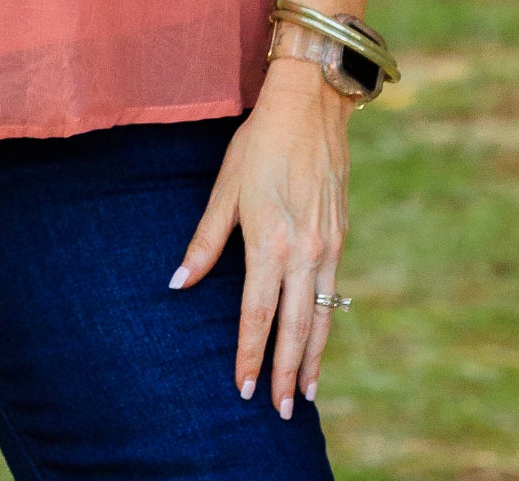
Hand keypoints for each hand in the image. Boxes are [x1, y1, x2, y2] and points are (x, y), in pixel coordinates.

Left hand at [169, 57, 350, 416]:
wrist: (311, 108)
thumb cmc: (259, 143)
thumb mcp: (226, 187)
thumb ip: (205, 240)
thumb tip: (178, 281)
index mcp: (269, 241)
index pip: (256, 313)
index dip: (248, 353)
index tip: (241, 387)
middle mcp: (304, 252)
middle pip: (295, 327)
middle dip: (285, 372)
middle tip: (281, 411)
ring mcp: (328, 246)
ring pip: (321, 316)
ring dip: (312, 357)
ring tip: (305, 392)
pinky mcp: (340, 237)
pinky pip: (333, 291)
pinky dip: (326, 322)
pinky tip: (319, 338)